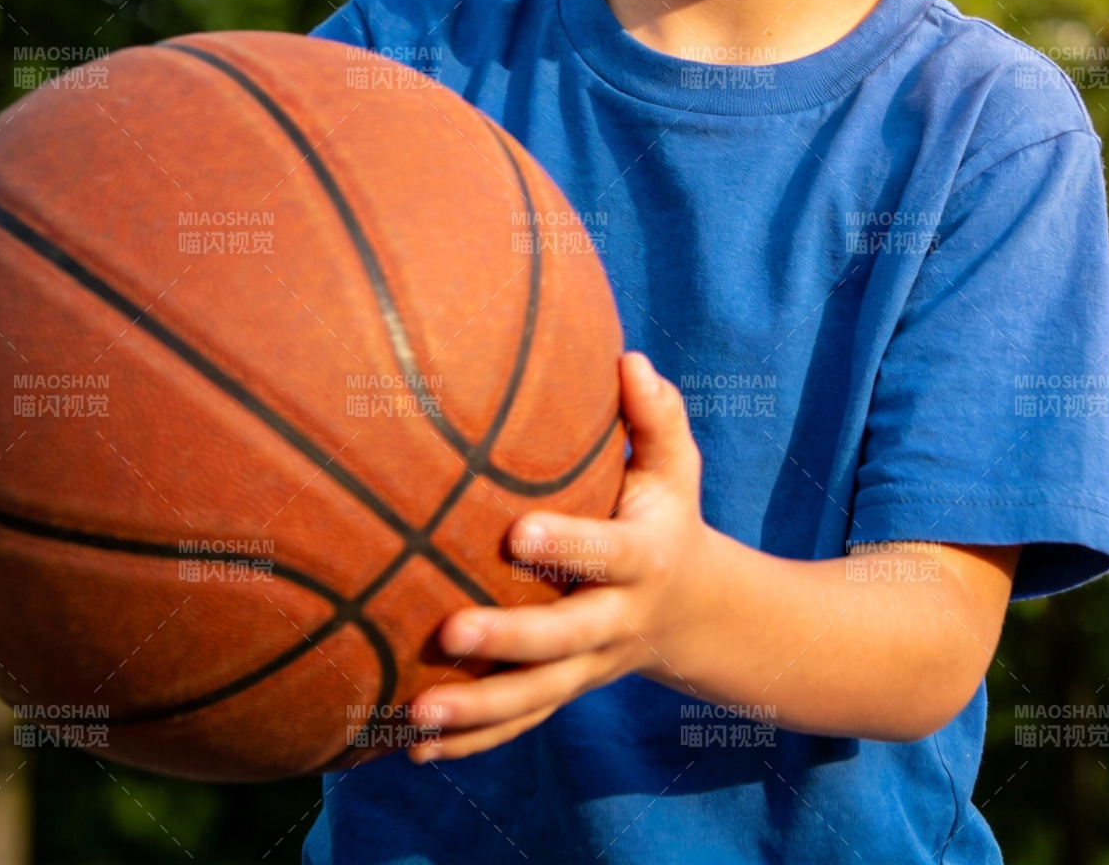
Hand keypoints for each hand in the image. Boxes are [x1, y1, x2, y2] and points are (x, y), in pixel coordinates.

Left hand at [406, 351, 712, 762]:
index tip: (516, 532)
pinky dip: (471, 741)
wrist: (696, 612)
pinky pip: (518, 723)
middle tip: (448, 630)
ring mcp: (589, 665)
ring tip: (415, 713)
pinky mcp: (565, 690)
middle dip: (509, 641)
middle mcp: (615, 619)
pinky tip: (411, 749)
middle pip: (563, 639)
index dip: (567, 545)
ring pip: (535, 697)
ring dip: (477, 711)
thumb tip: (628, 360)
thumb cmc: (666, 514)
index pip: (605, 553)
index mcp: (642, 558)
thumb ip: (655, 416)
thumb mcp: (675, 467)